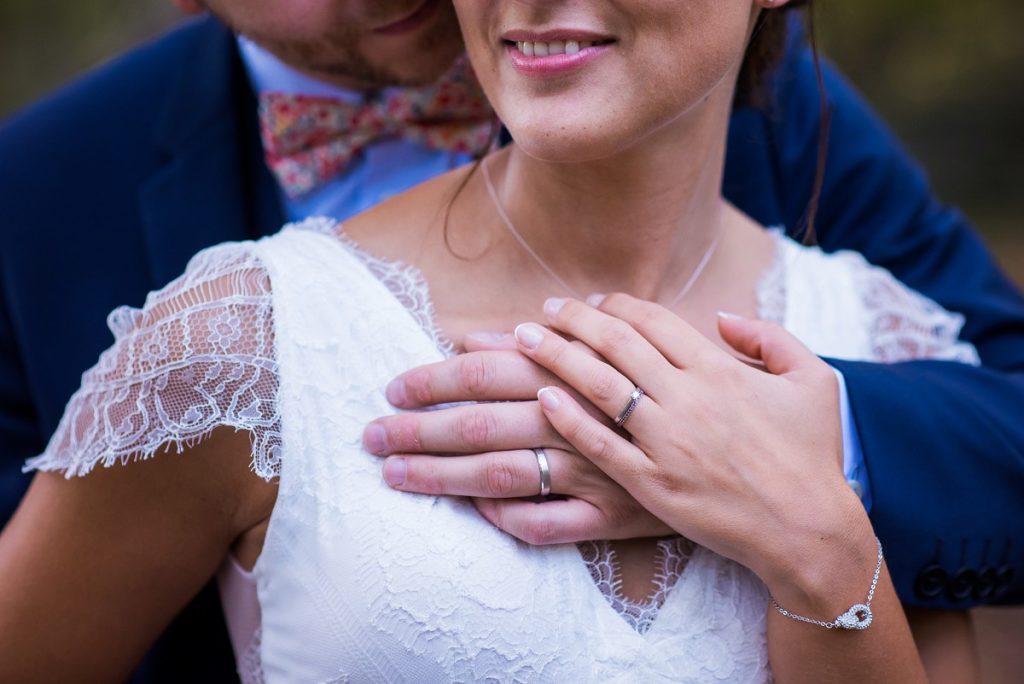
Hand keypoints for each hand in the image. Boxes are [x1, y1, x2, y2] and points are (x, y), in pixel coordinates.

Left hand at [363, 341, 672, 542]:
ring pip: (500, 474)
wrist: (756, 451)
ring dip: (441, 475)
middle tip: (371, 436)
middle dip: (417, 429)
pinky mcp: (613, 515)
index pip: (486, 372)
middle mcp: (576, 421)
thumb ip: (546, 341)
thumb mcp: (627, 346)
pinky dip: (509, 518)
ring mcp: (593, 472)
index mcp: (574, 375)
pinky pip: (549, 524)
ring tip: (394, 475)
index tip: (392, 387)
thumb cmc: (682, 385)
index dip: (433, 379)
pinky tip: (477, 511)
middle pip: (479, 423)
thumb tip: (478, 337)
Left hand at [517, 294, 871, 600]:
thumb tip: (722, 316)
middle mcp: (689, 399)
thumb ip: (769, 337)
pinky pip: (601, 446)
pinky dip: (570, 419)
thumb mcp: (814, 380)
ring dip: (557, 356)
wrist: (808, 529)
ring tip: (525, 339)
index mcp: (720, 370)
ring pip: (599, 387)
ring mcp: (667, 443)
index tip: (593, 301)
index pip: (654, 321)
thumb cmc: (812, 455)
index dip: (617, 305)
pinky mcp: (652, 485)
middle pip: (617, 344)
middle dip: (574, 320)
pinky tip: (545, 398)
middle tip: (544, 308)